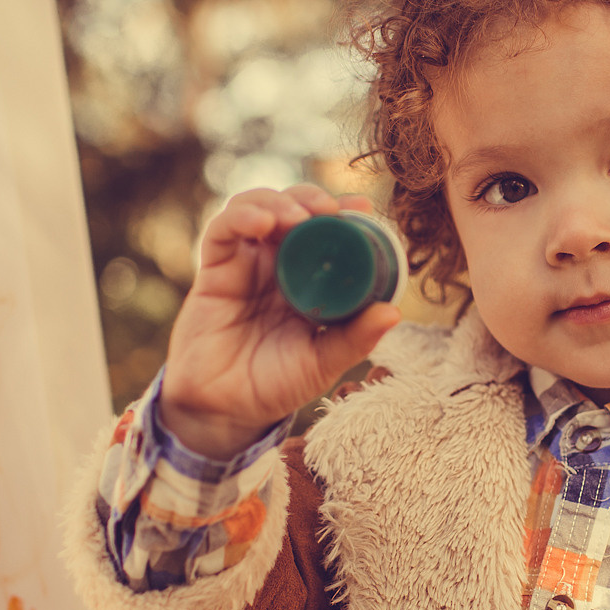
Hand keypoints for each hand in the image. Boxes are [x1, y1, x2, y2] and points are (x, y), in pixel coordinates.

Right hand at [158, 184, 402, 458]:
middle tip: (329, 209)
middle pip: (293, 209)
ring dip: (278, 202)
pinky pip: (223, 230)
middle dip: (311, 198)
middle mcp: (278, 264)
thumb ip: (355, 338)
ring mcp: (246, 262)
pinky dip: (241, 217)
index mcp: (309, 280)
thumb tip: (394, 312)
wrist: (224, 410)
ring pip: (257, 207)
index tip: (363, 208)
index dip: (344, 213)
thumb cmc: (275, 385)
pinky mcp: (215, 268)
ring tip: (297, 217)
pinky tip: (261, 223)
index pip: (327, 232)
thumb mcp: (323, 362)